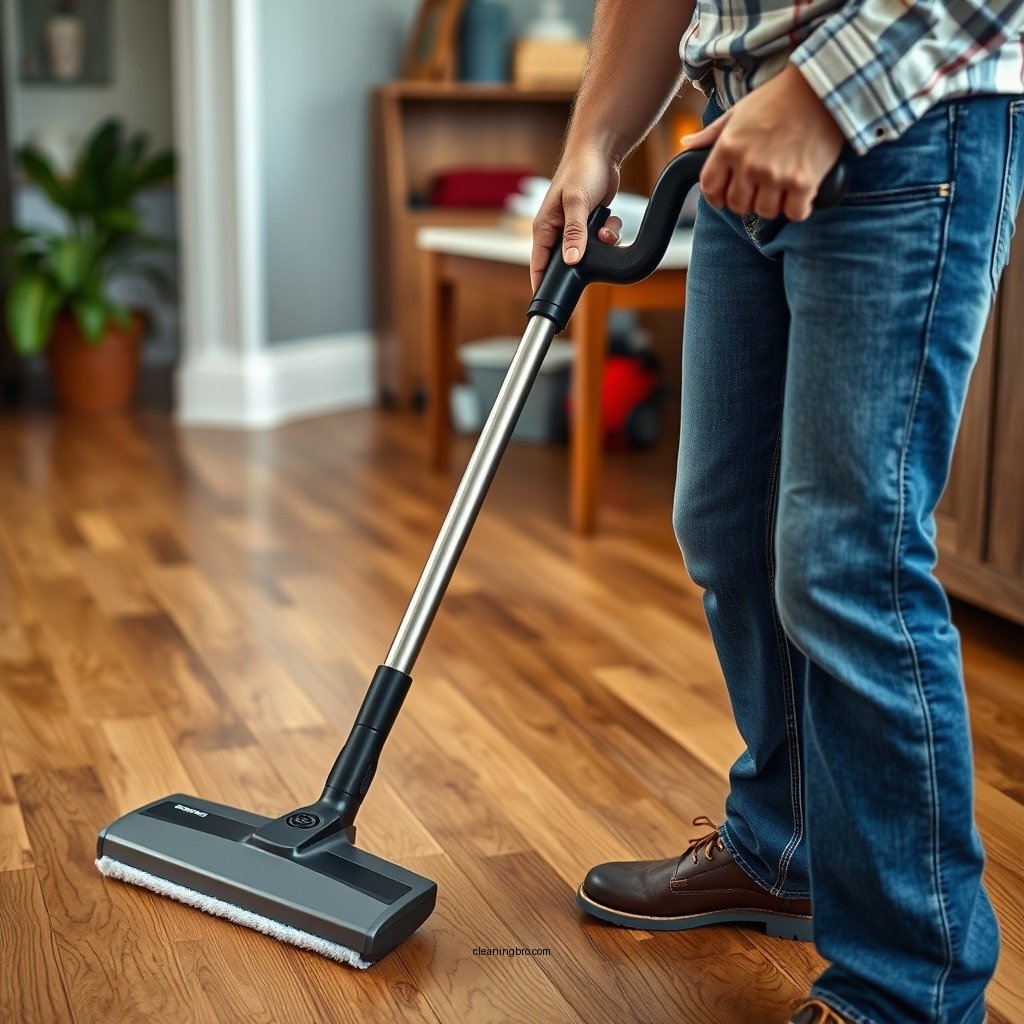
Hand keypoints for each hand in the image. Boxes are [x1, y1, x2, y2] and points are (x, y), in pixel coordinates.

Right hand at [531, 146, 622, 291]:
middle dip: (582, 263)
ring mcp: (574, 227)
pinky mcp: (590, 223)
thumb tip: (570, 261)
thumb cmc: (581, 169)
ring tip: (605, 230)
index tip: (549, 302)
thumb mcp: (576, 202)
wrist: (601, 149)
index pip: (538, 264)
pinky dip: (609, 233)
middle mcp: (557, 230)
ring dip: (601, 246)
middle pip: (566, 262)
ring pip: (588, 252)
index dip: (542, 284)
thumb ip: (574, 233)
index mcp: (544, 227)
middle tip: (593, 262)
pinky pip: (601, 241)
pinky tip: (610, 220)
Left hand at [683, 64, 844, 220]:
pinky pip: (794, 213)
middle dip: (747, 200)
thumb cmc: (778, 98)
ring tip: (782, 186)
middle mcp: (748, 164)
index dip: (717, 196)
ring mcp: (775, 175)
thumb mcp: (738, 111)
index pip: (710, 189)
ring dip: (773, 204)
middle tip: (760, 187)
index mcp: (728, 147)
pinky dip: (798, 207)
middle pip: (737, 205)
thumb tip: (686, 144)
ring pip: (765, 212)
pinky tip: (802, 192)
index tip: (727, 194)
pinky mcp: (803, 182)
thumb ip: (712, 134)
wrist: (822, 86)